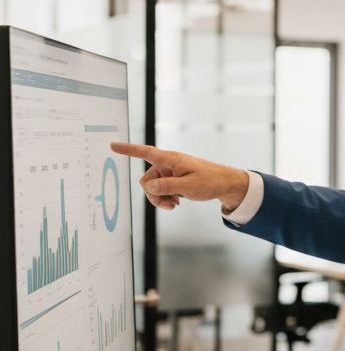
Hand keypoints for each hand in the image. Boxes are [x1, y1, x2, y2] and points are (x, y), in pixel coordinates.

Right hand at [110, 142, 249, 212]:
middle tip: (168, 205)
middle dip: (153, 194)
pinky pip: (162, 189)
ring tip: (174, 205)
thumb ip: (166, 186)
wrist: (226, 184)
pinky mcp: (175, 179)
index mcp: (170, 160)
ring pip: (154, 187)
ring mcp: (171, 172)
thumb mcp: (187, 186)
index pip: (145, 152)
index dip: (128, 150)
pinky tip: (176, 202)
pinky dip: (166, 197)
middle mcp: (168, 164)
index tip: (112, 145)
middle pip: (147, 179)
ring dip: (160, 198)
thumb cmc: (210, 182)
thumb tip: (148, 187)